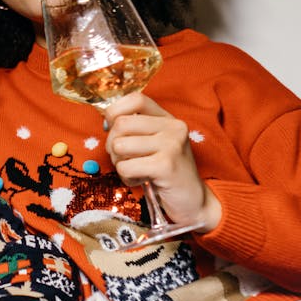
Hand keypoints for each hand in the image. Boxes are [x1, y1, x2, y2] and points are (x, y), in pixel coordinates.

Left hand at [103, 92, 220, 231]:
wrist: (193, 201)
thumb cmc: (166, 172)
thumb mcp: (155, 143)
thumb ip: (136, 129)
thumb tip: (106, 122)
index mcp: (168, 118)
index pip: (136, 99)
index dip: (115, 112)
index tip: (112, 129)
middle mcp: (173, 127)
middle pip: (121, 124)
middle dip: (112, 144)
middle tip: (124, 158)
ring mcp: (171, 145)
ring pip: (119, 146)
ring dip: (119, 163)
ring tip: (135, 170)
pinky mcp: (165, 166)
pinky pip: (125, 167)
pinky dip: (127, 178)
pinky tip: (141, 180)